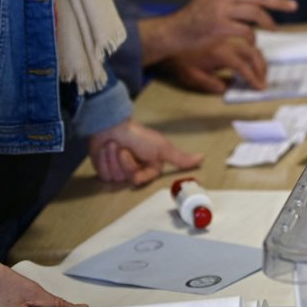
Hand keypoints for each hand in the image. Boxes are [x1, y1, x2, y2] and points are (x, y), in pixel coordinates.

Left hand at [87, 120, 201, 187]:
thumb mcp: (162, 147)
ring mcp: (119, 171)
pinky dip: (104, 160)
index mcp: (150, 167)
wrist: (111, 126)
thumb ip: (180, 158)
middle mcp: (135, 170)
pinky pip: (104, 174)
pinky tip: (106, 149)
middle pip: (128, 178)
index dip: (138, 171)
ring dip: (114, 158)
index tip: (138, 158)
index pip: (142, 179)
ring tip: (115, 145)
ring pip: (116, 177)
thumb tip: (202, 158)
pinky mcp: (105, 169)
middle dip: (125, 162)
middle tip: (125, 149)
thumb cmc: (138, 135)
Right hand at [142, 0, 295, 62]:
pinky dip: (253, 35)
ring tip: (276, 28)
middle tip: (293, 6)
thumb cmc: (193, 17)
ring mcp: (222, 10)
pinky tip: (255, 40)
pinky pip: (245, 30)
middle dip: (279, 1)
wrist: (173, 31)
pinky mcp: (220, 26)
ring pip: (256, 12)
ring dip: (269, 21)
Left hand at [159, 37, 267, 93]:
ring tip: (260, 69)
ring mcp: (229, 36)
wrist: (172, 38)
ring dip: (259, 57)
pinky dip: (252, 47)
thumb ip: (210, 84)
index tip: (260, 87)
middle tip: (263, 79)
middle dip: (262, 68)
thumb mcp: (192, 76)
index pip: (243, 67)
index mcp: (221, 54)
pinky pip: (246, 38)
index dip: (254, 78)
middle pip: (254, 53)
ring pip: (252, 45)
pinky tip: (250, 56)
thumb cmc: (181, 59)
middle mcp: (228, 42)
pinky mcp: (228, 31)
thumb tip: (226, 88)